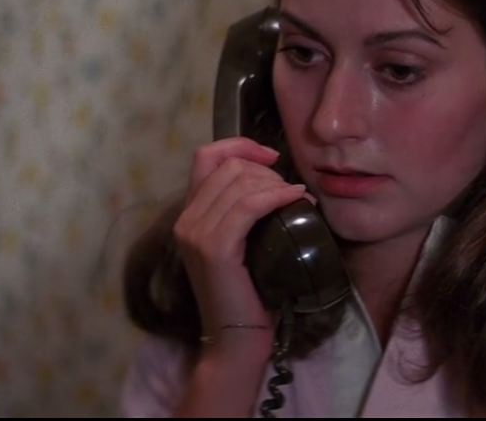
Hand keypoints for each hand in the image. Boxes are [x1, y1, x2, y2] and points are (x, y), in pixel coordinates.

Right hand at [174, 137, 308, 356]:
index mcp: (190, 215)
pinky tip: (295, 199)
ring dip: (276, 183)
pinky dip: (275, 196)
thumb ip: (244, 214)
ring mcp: (196, 234)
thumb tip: (278, 182)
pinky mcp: (215, 249)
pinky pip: (248, 206)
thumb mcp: (244, 245)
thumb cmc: (249, 294)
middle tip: (291, 193)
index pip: (205, 155)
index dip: (240, 146)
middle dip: (267, 171)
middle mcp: (186, 220)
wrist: (236, 340)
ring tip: (299, 198)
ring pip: (239, 182)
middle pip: (227, 165)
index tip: (271, 157)